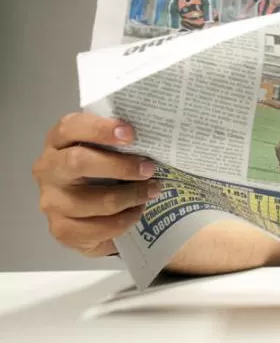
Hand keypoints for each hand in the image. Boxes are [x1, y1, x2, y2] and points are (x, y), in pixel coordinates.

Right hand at [31, 113, 160, 256]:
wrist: (88, 210)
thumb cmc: (103, 167)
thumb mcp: (106, 148)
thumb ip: (118, 141)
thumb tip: (154, 138)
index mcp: (58, 141)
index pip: (70, 127)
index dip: (100, 129)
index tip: (131, 133)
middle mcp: (48, 169)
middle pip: (78, 162)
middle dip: (120, 166)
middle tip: (150, 169)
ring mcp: (51, 201)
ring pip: (94, 200)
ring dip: (131, 196)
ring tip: (152, 191)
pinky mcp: (61, 229)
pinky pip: (97, 228)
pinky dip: (124, 220)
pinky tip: (136, 211)